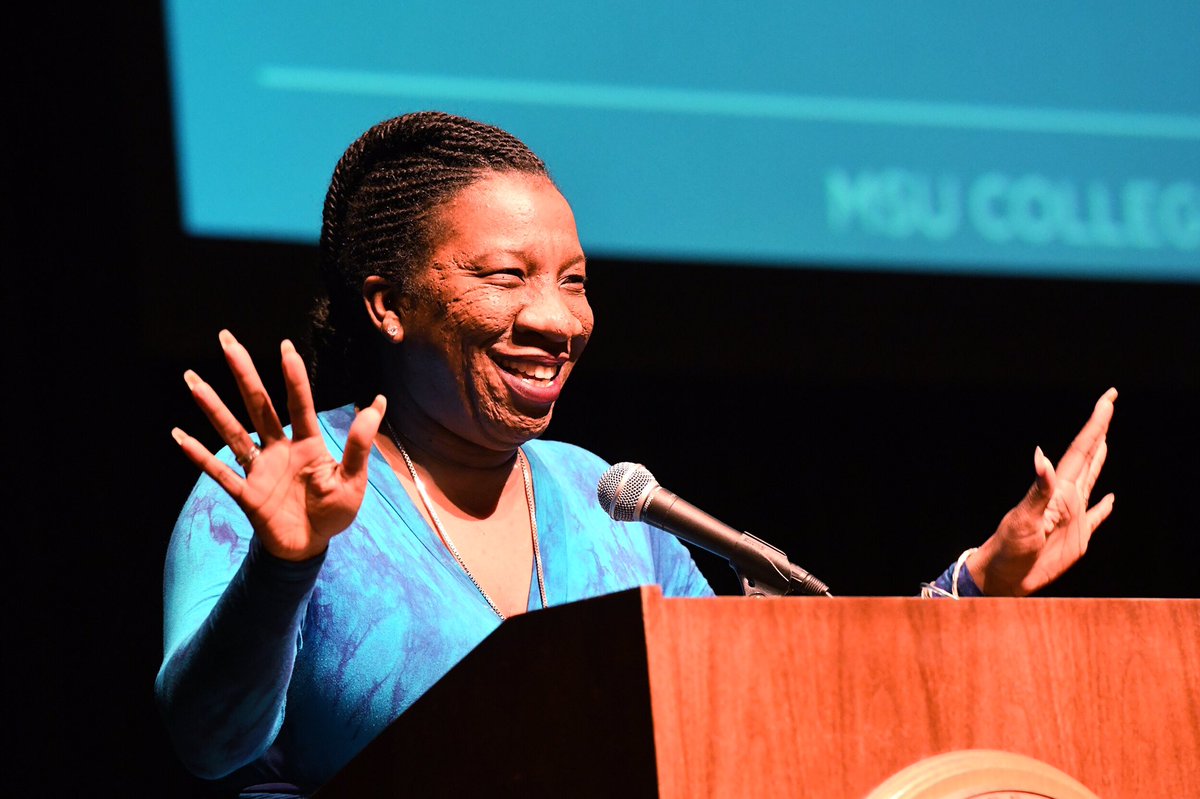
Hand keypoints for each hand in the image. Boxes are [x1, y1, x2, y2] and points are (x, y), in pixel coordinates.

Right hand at [172, 330, 385, 560]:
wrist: (310, 548)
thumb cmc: (334, 512)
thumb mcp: (353, 479)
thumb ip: (359, 444)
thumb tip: (379, 402)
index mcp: (307, 444)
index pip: (299, 404)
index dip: (293, 377)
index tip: (285, 346)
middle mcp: (279, 449)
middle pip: (258, 405)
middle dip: (244, 374)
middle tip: (227, 340)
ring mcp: (259, 469)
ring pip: (232, 431)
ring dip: (213, 407)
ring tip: (192, 380)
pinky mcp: (245, 493)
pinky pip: (219, 471)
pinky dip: (198, 455)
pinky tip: (178, 435)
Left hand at [967, 388, 1116, 596]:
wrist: (1003, 576)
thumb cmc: (1009, 548)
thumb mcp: (1023, 518)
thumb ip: (1037, 490)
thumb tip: (1041, 455)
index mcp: (1057, 489)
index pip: (1081, 449)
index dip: (1096, 424)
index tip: (1108, 400)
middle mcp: (1065, 497)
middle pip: (1087, 456)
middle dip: (1099, 430)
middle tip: (1109, 405)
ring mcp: (1071, 515)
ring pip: (1091, 480)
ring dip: (1099, 460)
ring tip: (1105, 440)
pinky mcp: (1076, 536)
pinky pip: (1096, 517)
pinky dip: (1105, 507)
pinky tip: (1111, 499)